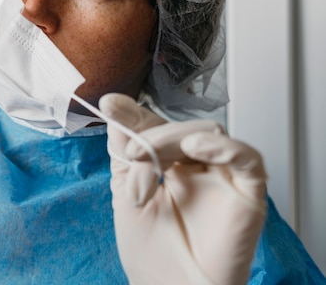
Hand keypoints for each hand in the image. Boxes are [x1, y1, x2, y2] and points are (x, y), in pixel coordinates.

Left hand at [99, 93, 266, 284]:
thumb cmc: (152, 255)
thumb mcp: (126, 195)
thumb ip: (123, 154)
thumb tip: (113, 108)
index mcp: (170, 168)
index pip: (156, 129)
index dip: (135, 115)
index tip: (110, 104)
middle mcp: (198, 168)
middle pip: (179, 129)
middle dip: (148, 136)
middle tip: (130, 154)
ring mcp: (223, 177)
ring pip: (207, 133)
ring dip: (171, 141)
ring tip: (147, 163)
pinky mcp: (248, 191)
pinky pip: (247, 157)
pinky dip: (223, 147)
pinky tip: (196, 147)